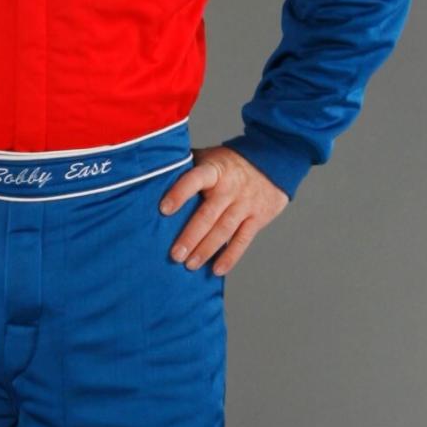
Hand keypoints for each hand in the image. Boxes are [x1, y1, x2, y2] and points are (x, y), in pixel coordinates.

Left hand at [159, 145, 288, 275]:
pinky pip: (243, 240)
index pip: (194, 179)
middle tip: (175, 255)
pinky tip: (217, 269)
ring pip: (224, 230)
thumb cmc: (229, 163)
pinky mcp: (258, 217)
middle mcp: (230, 187)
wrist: (274, 160)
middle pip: (208, 214)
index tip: (163, 210)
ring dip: (206, 249)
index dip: (179, 193)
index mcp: (214, 169)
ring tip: (189, 265)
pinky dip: (230, 256)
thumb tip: (152, 175)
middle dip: (191, 236)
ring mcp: (246, 203)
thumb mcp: (209, 157)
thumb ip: (186, 166)